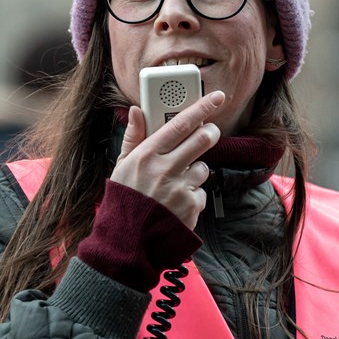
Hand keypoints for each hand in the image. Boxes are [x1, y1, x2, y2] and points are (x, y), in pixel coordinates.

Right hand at [111, 90, 223, 228]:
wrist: (128, 240)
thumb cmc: (125, 199)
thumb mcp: (122, 165)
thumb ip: (133, 136)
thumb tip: (138, 110)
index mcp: (147, 155)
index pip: (181, 123)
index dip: (202, 107)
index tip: (216, 97)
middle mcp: (165, 169)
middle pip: (202, 139)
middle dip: (210, 132)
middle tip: (209, 132)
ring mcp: (180, 188)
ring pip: (203, 167)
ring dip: (195, 171)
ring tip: (176, 182)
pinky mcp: (191, 207)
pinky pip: (202, 192)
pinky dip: (193, 195)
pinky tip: (177, 202)